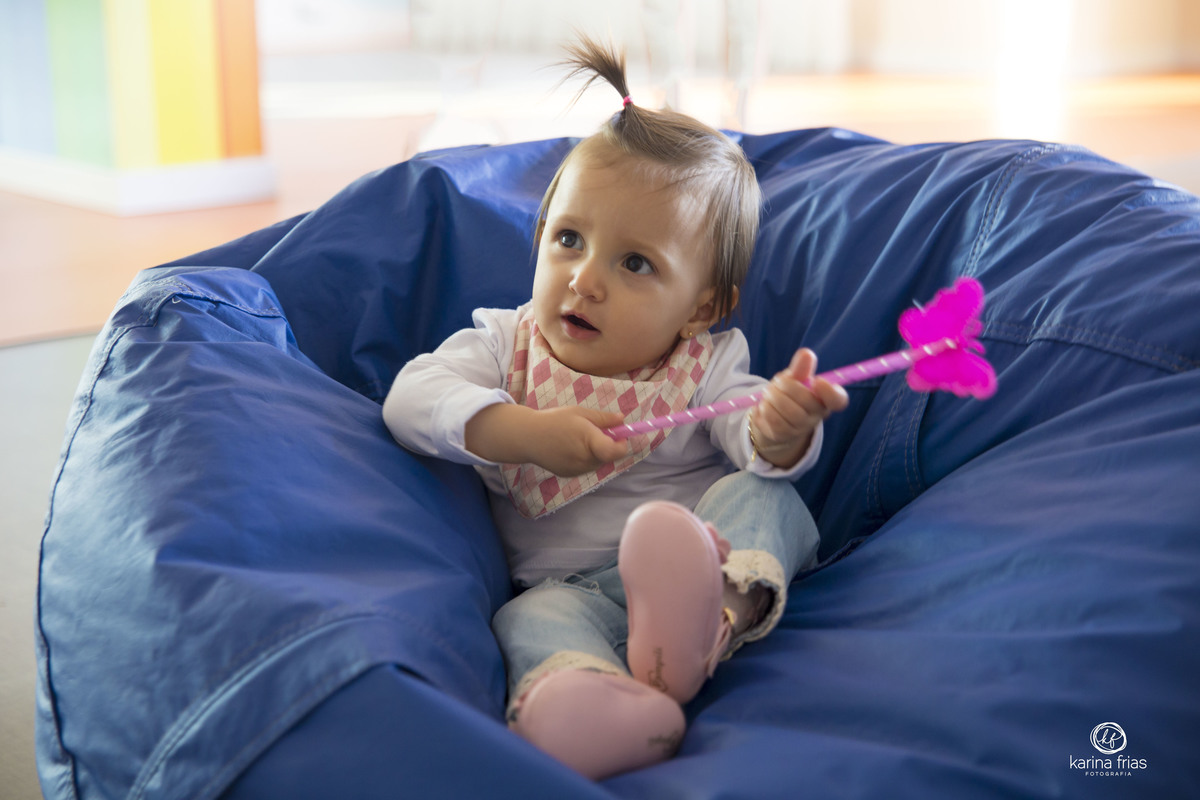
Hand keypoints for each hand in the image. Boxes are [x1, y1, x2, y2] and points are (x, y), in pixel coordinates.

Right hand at [525, 407, 630, 476]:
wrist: (527, 437)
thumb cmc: (554, 420)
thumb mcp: (580, 413)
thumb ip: (603, 418)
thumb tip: (622, 420)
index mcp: (589, 441)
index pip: (616, 451)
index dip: (622, 443)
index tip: (618, 434)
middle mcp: (585, 460)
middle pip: (608, 456)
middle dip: (607, 444)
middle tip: (593, 431)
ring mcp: (577, 470)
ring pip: (598, 462)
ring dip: (596, 452)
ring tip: (578, 438)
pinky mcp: (569, 475)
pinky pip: (586, 467)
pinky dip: (585, 458)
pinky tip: (570, 448)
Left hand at [748, 348, 848, 468]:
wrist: (775, 418)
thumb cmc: (790, 394)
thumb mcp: (796, 378)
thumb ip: (802, 367)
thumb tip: (806, 354)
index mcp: (824, 400)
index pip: (838, 400)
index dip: (830, 392)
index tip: (818, 381)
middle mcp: (816, 416)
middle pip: (805, 400)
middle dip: (786, 386)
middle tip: (778, 383)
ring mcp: (799, 428)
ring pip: (785, 409)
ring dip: (772, 396)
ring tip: (769, 394)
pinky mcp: (782, 435)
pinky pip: (772, 419)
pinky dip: (764, 408)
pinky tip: (764, 405)